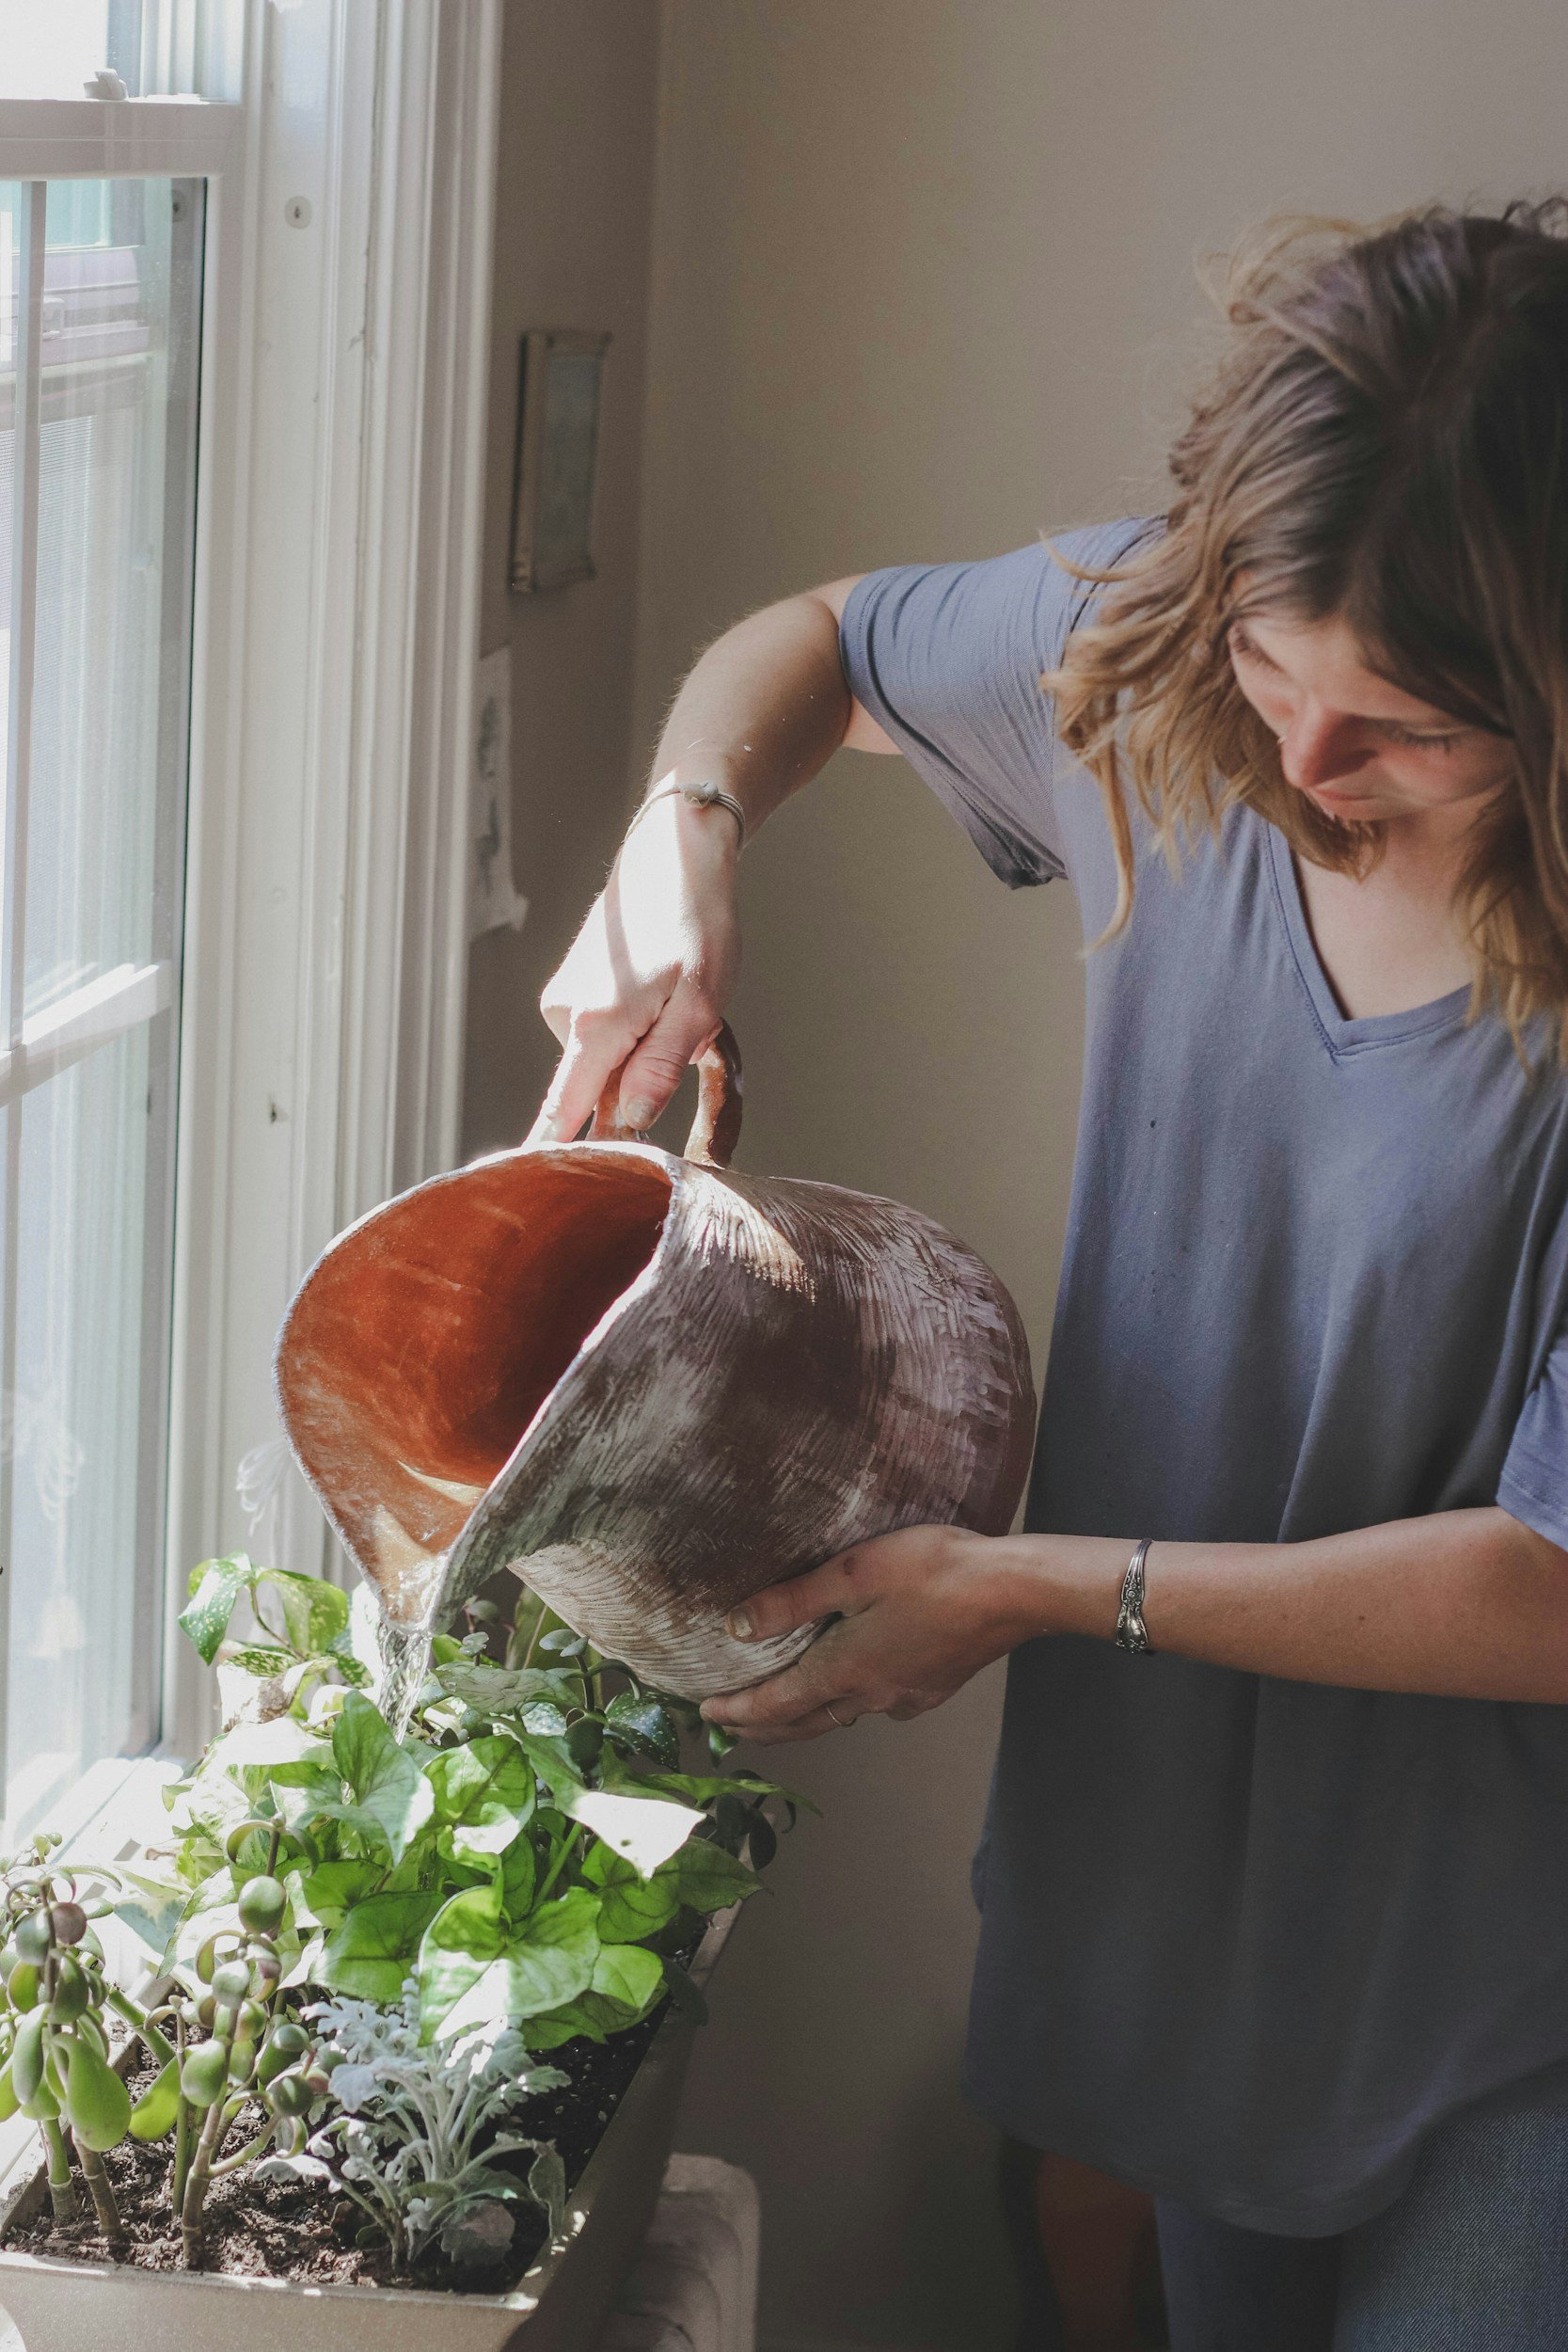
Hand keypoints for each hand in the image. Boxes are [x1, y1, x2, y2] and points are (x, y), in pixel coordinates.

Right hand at [528, 789, 740, 1144]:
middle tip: (689, 1039)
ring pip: (604, 1062)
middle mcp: (565, 1015)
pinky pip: (602, 1037)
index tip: (518, 1195)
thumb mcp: (699, 1004)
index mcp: (596, 1025)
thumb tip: (628, 1122)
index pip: (563, 1112)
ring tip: (677, 1002)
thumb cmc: (697, 924)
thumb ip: (659, 1070)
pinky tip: (658, 991)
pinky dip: (633, 1029)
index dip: (549, 1156)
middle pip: (594, 1091)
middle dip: (641, 1085)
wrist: (675, 853)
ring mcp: (564, 1001)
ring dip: (643, 1051)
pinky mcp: (572, 991)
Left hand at [700, 1524, 1024, 1743]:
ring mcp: (905, 1698)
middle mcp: (872, 1696)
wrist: (1013, 1592)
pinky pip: (876, 1706)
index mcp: (845, 1669)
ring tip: (780, 1711)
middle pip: (804, 1724)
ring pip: (840, 1717)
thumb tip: (736, 1627)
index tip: (707, 1716)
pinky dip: (847, 1704)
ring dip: (802, 1718)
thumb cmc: (933, 1571)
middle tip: (731, 1726)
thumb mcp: (852, 1573)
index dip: (737, 1712)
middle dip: (762, 1727)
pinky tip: (854, 1685)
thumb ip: (793, 1601)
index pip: (776, 1704)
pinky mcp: (932, 1688)